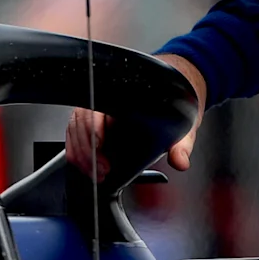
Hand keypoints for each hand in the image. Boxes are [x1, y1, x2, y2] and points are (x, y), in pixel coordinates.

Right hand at [65, 52, 205, 177]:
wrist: (174, 87)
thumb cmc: (175, 103)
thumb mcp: (183, 125)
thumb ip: (182, 145)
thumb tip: (180, 162)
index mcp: (125, 95)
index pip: (98, 108)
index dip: (93, 130)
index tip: (99, 148)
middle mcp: (107, 99)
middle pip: (82, 121)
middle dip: (88, 149)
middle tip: (102, 170)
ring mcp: (97, 109)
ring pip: (75, 127)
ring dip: (81, 153)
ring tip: (96, 173)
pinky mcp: (93, 120)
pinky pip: (74, 132)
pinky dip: (76, 150)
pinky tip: (86, 165)